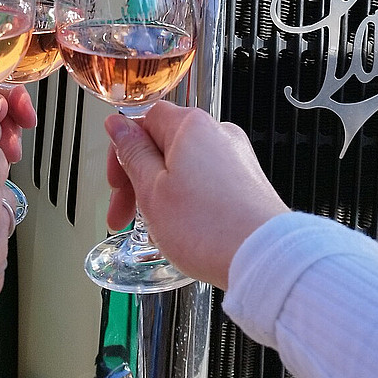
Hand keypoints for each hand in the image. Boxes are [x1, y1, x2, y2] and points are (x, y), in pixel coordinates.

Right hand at [105, 102, 287, 288]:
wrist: (263, 257)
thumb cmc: (208, 227)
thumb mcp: (151, 191)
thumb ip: (132, 154)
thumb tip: (118, 126)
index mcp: (190, 125)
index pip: (144, 120)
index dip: (123, 152)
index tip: (114, 181)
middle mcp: (218, 133)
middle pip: (164, 145)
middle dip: (138, 180)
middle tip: (124, 214)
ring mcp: (237, 158)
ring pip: (184, 168)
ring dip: (162, 194)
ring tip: (158, 229)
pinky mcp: (247, 183)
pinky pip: (207, 184)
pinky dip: (189, 203)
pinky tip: (184, 231)